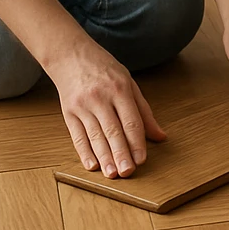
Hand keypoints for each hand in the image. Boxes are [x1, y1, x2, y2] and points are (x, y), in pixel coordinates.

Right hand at [50, 38, 165, 178]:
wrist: (70, 55)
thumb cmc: (104, 69)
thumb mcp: (129, 83)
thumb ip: (144, 111)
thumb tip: (160, 136)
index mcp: (119, 89)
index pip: (131, 120)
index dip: (136, 142)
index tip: (141, 159)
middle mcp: (100, 98)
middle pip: (113, 131)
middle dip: (121, 153)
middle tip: (128, 173)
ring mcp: (82, 106)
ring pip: (95, 136)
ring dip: (104, 157)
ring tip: (112, 174)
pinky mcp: (68, 112)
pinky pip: (77, 136)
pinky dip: (84, 152)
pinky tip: (92, 165)